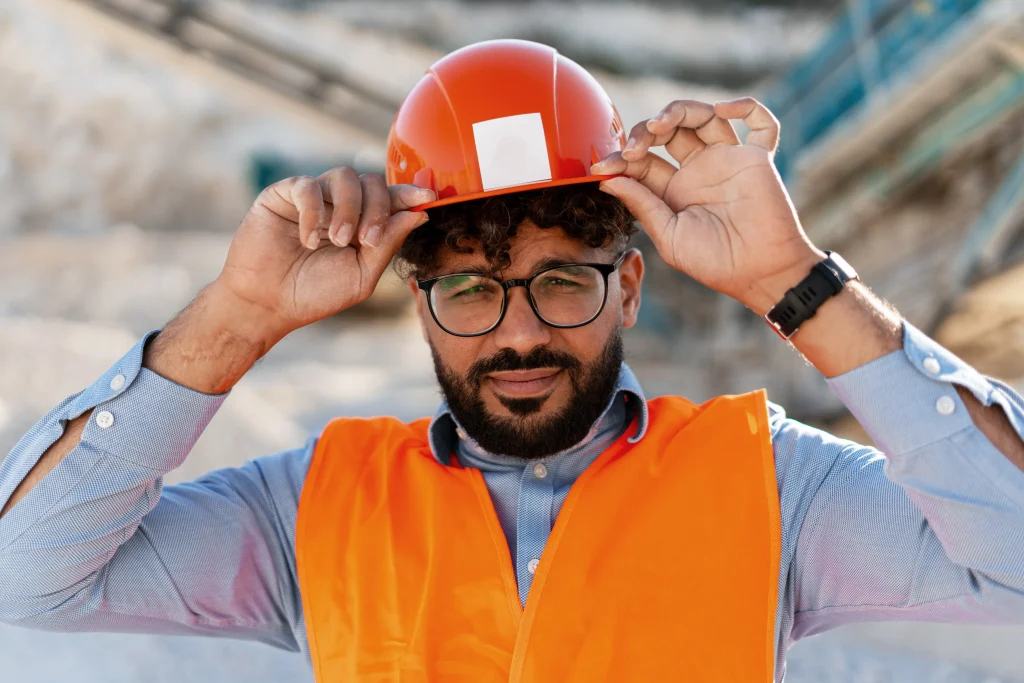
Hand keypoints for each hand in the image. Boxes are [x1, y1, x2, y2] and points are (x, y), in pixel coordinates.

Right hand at [213, 167, 433, 344]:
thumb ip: (387, 244)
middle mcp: (340, 206)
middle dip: (377, 209)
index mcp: (362, 224)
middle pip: (372, 182)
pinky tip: (308, 240)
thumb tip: (418, 215)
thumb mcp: (361, 274)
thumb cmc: (314, 293)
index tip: (428, 196)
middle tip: (367, 240)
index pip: (391, 199)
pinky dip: (314, 212)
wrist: (266, 304)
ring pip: (344, 176)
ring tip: (340, 240)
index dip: (410, 194)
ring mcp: (313, 198)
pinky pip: (307, 186)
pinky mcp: (283, 195)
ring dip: (350, 208)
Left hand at [592, 98, 824, 315]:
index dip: (621, 160)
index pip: (642, 162)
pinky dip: (746, 107)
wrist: (760, 273)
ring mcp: (727, 161)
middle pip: (669, 131)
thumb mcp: (669, 237)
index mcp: (673, 191)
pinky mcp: (757, 158)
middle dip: (646, 131)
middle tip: (634, 146)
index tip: (602, 167)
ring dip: (679, 110)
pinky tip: (723, 109)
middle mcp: (698, 171)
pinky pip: (760, 123)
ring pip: (703, 116)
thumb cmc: (715, 263)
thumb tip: (608, 180)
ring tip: (661, 124)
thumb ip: (642, 205)